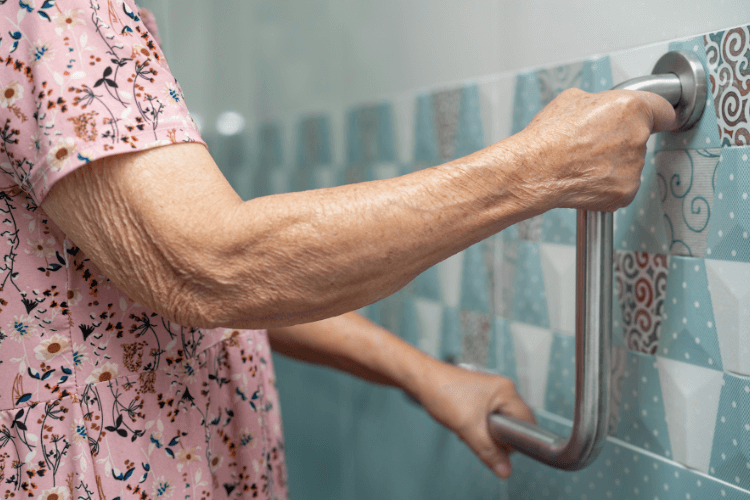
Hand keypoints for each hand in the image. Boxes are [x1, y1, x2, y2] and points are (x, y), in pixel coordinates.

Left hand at [417, 362, 533, 478]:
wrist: (421, 380)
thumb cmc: (443, 391)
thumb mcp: (468, 427)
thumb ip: (488, 451)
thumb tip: (504, 470)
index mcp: (506, 391)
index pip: (527, 423)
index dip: (516, 440)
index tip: (501, 447)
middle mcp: (502, 390)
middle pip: (514, 425)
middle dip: (497, 437)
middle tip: (479, 436)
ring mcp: (491, 393)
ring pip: (499, 424)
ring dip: (485, 433)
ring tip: (468, 428)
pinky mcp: (480, 398)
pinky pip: (488, 420)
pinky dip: (477, 428)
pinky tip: (464, 426)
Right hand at [506, 88, 678, 212]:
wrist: (534, 171)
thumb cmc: (548, 137)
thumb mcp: (572, 100)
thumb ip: (599, 102)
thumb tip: (602, 107)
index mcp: (630, 108)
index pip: (664, 110)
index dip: (658, 114)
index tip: (662, 119)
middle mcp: (637, 137)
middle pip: (640, 138)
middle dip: (621, 140)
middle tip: (592, 143)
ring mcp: (633, 167)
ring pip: (629, 163)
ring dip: (612, 163)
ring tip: (582, 162)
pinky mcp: (625, 192)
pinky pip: (621, 185)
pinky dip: (606, 184)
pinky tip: (585, 178)